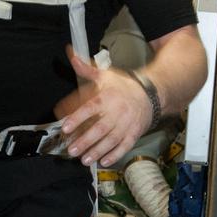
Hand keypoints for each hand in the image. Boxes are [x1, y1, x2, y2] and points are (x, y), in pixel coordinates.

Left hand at [56, 48, 152, 167]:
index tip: (66, 127)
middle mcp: (117, 112)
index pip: (90, 108)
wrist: (150, 94)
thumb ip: (85, 69)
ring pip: (111, 140)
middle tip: (72, 149)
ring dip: (97, 151)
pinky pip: (125, 146)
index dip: (77, 118)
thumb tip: (71, 54)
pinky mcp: (134, 133)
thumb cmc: (123, 86)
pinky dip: (115, 155)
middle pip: (100, 128)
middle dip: (85, 140)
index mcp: (107, 97)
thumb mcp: (105, 75)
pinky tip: (104, 162)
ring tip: (85, 159)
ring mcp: (126, 124)